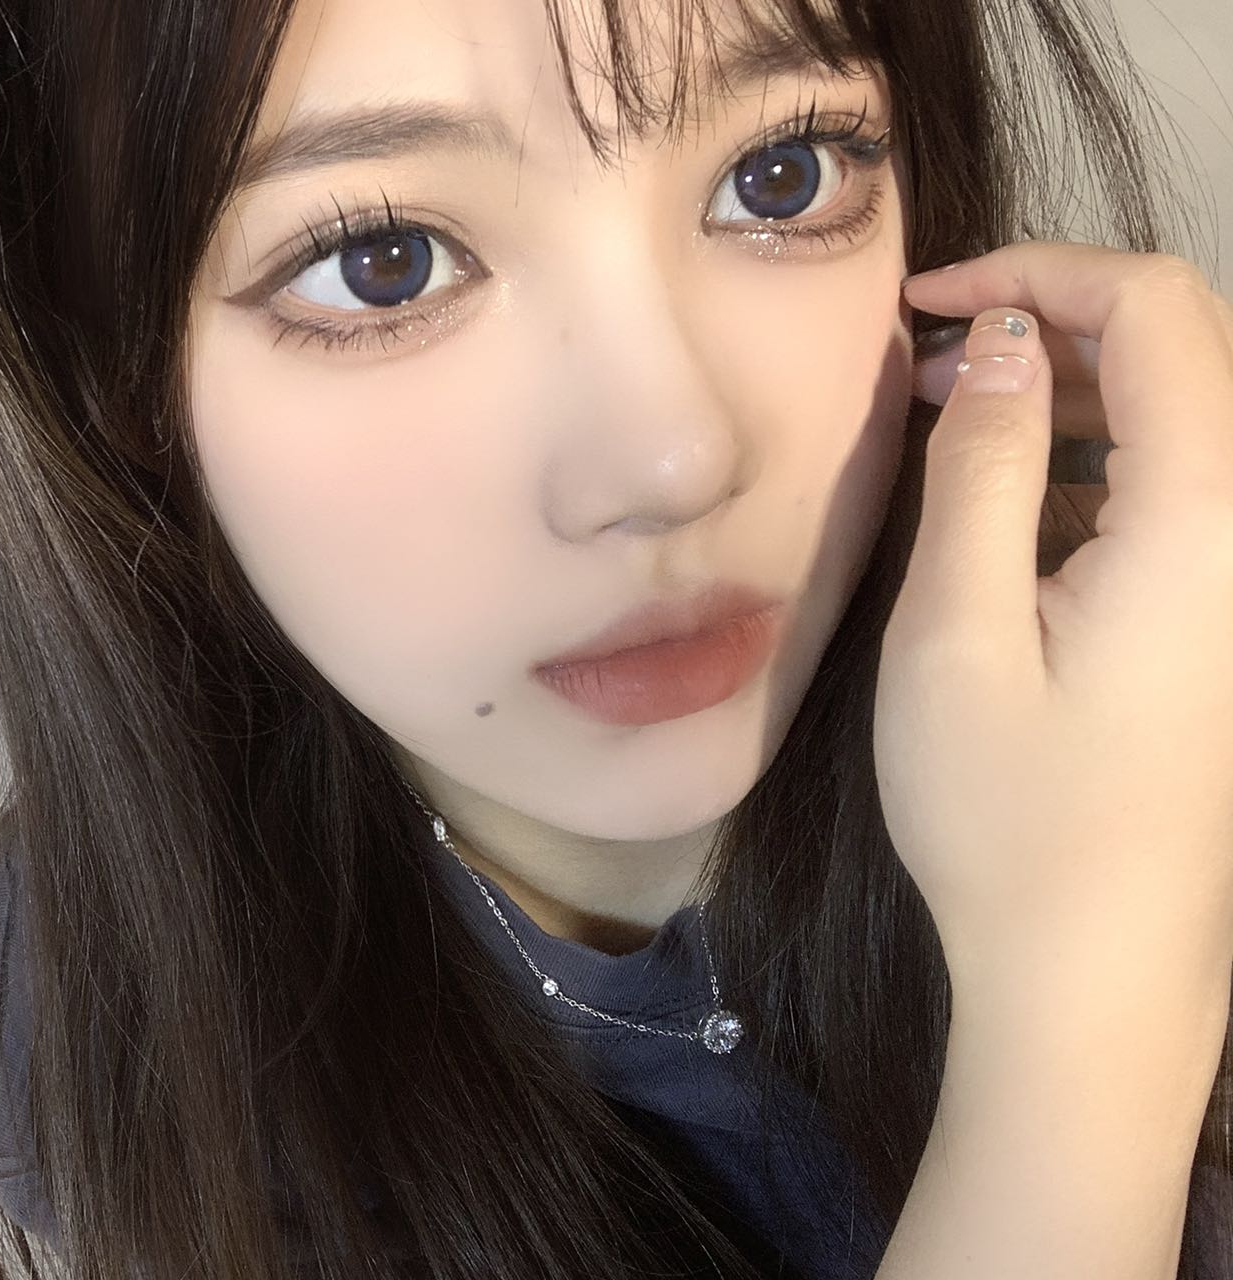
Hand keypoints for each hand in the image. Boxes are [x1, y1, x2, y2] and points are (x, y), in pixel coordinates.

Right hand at [876, 241, 1232, 989]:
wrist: (1089, 968)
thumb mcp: (955, 632)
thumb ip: (977, 467)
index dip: (1039, 270)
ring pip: (1185, 415)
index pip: (1155, 310)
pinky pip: (1180, 488)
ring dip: (1071, 388)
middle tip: (927, 364)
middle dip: (1052, 320)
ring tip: (954, 415)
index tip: (927, 303)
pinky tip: (1014, 498)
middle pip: (1186, 348)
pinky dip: (1097, 456)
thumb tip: (992, 344)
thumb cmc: (1007, 814)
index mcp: (1204, 518)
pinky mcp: (1225, 620)